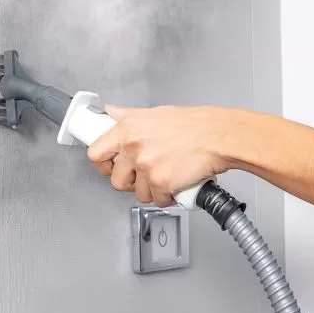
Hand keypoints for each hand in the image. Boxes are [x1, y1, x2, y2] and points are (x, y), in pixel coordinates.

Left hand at [87, 104, 244, 206]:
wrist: (218, 137)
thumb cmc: (194, 125)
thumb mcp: (155, 113)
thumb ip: (128, 116)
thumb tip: (110, 113)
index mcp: (127, 129)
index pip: (95, 153)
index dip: (104, 165)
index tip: (112, 167)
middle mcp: (133, 147)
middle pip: (116, 180)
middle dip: (131, 183)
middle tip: (145, 176)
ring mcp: (146, 166)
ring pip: (138, 193)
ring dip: (152, 191)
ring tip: (166, 177)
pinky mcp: (161, 183)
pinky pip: (158, 200)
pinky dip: (168, 197)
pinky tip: (176, 184)